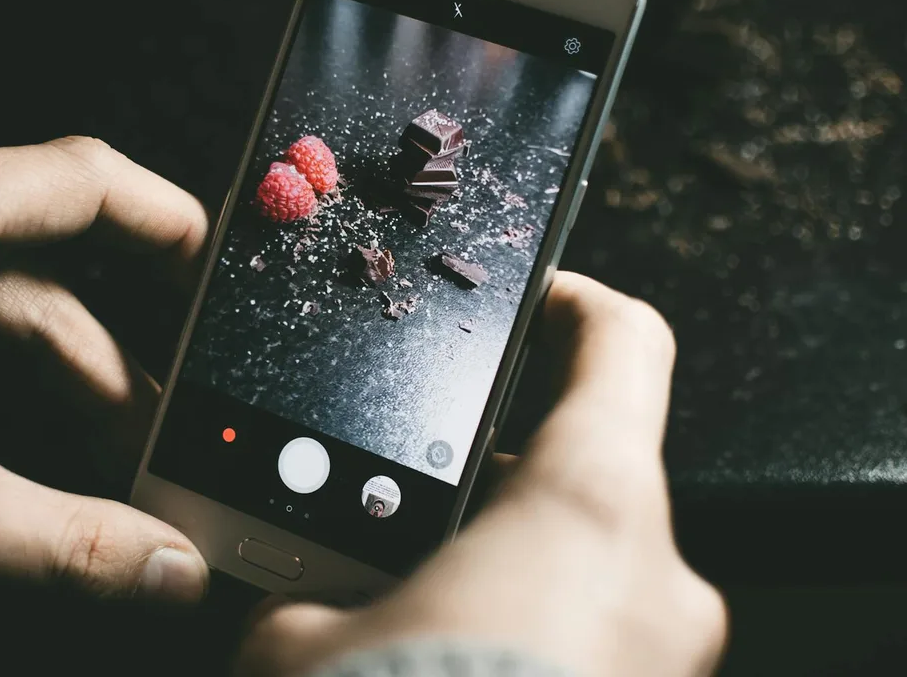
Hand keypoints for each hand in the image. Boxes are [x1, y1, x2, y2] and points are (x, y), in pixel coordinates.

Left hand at [0, 136, 211, 615]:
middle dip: (104, 356)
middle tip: (156, 430)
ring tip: (99, 453)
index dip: (158, 216)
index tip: (210, 256)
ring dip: (44, 377)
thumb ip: (75, 541)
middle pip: (30, 267)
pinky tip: (12, 443)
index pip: (71, 180)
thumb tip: (170, 568)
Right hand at [238, 273, 726, 676]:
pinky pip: (593, 638)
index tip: (530, 303)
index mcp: (586, 510)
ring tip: (410, 595)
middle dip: (494, 476)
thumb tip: (279, 585)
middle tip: (408, 498)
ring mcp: (664, 659)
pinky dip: (528, 628)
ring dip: (505, 563)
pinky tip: (445, 658)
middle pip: (588, 467)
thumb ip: (302, 585)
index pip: (626, 344)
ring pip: (587, 564)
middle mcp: (655, 578)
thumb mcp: (304, 643)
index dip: (576, 303)